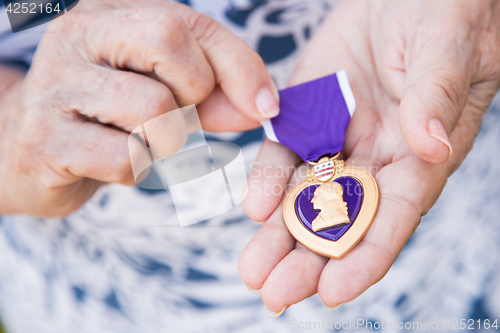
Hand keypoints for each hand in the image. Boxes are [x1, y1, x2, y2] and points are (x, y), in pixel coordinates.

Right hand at [0, 0, 277, 215]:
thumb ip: (214, 94)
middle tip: (178, 115)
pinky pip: (127, 158)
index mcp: (109, 13)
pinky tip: (114, 161)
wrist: (28, 151)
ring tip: (140, 140)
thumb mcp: (165, 93)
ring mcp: (56, 85)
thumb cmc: (108, 116)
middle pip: (169, 43)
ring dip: (167, 139)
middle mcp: (77, 35)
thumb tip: (261, 107)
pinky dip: (138, 169)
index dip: (239, 66)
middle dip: (195, 93)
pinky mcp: (46, 140)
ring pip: (154, 109)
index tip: (264, 106)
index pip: (191, 23)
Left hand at [238, 0, 499, 313]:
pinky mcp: (308, 116)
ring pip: (307, 197)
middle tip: (275, 295)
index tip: (333, 292)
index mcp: (421, 153)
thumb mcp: (447, 45)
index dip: (366, 257)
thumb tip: (432, 144)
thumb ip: (435, 94)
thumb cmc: (442, 13)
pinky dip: (268, 181)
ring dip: (280, 235)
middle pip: (343, 220)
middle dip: (309, 260)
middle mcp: (378, 157)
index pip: (395, 216)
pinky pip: (285, 153)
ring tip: (254, 272)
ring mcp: (340, 138)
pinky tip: (252, 206)